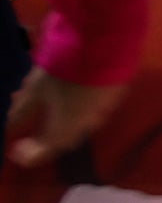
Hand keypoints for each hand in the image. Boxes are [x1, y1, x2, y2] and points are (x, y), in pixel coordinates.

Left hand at [4, 71, 118, 167]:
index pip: (44, 152)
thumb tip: (9, 126)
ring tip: (45, 113)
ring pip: (77, 126)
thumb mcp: (36, 89)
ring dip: (59, 125)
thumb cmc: (64, 71)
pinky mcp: (111, 99)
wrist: (105, 47)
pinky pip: (89, 113)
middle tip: (30, 136)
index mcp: (65, 129)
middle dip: (45, 140)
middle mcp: (85, 127)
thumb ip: (22, 111)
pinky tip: (66, 100)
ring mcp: (101, 113)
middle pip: (62, 140)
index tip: (15, 151)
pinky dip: (73, 112)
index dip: (28, 155)